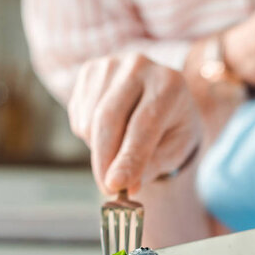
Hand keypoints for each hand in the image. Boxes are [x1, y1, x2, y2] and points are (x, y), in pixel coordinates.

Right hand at [68, 53, 201, 193]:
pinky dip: (90, 135)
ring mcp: (112, 65)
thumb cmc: (173, 129)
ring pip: (90, 120)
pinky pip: (79, 116)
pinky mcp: (90, 71)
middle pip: (109, 118)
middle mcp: (140, 66)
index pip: (144, 124)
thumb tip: (126, 186)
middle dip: (104, 159)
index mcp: (170, 84)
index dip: (128, 158)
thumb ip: (152, 166)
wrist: (164, 99)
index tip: (115, 186)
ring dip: (99, 149)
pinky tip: (111, 131)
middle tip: (107, 189)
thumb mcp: (174, 150)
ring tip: (122, 150)